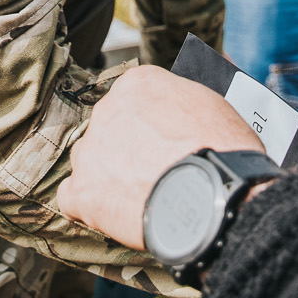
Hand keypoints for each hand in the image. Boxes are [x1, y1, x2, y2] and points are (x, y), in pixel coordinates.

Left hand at [57, 64, 264, 249]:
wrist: (215, 196)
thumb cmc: (224, 151)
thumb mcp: (213, 104)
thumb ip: (182, 100)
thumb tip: (180, 106)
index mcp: (138, 84)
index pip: (133, 99)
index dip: (149, 124)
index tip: (162, 141)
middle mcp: (107, 109)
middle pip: (110, 127)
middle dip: (128, 148)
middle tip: (155, 170)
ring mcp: (91, 150)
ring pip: (90, 159)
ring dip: (108, 175)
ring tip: (139, 196)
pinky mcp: (83, 191)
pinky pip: (73, 197)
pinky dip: (90, 206)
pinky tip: (114, 213)